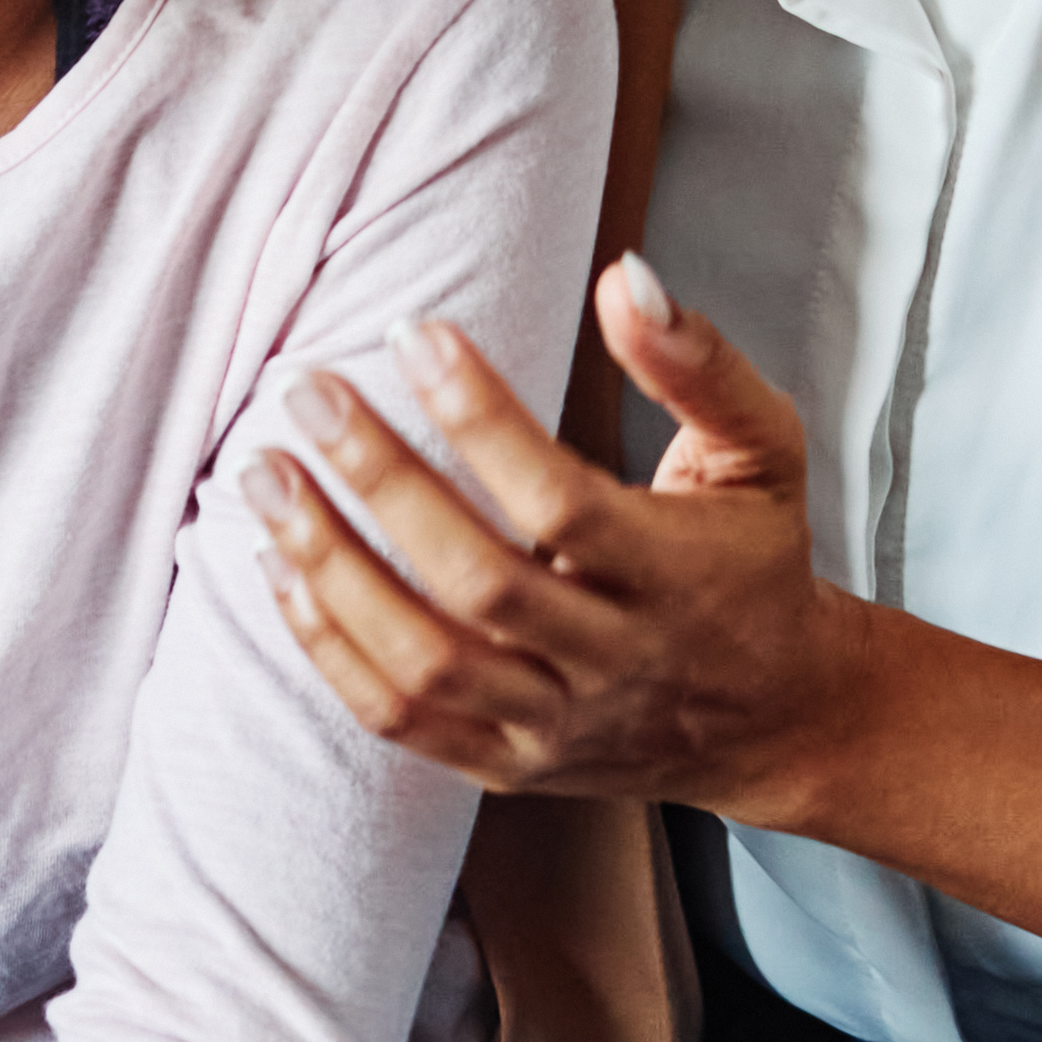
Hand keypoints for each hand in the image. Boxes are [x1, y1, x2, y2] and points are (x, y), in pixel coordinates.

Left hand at [246, 256, 880, 823]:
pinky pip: (400, 722)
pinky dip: (327, 649)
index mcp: (678, 578)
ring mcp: (556, 725)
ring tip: (264, 476)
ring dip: (328, 568)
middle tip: (305, 391)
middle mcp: (614, 662)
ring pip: (424, 663)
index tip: (412, 334)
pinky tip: (277, 568)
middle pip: (477, 583)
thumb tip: (625, 276)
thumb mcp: (765, 450)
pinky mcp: (509, 765)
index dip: (482, 419)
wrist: (777, 718)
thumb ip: (698, 363)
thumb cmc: (754, 561)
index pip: (562, 503)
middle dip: (379, 481)